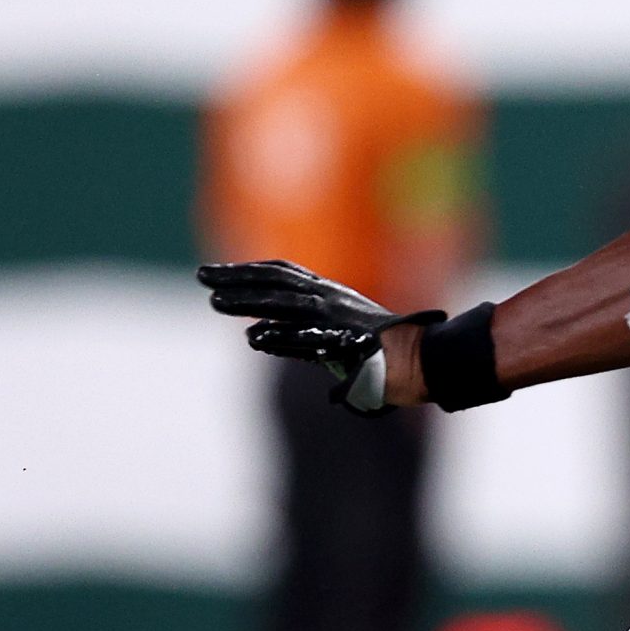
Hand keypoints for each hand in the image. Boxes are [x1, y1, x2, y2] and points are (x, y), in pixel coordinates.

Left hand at [197, 260, 441, 410]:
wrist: (427, 360)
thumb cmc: (391, 350)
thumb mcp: (346, 331)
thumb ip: (309, 333)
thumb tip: (267, 340)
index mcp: (333, 293)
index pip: (285, 272)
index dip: (251, 270)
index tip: (222, 273)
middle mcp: (332, 300)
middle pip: (276, 281)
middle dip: (237, 277)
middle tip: (202, 276)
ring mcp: (337, 320)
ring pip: (285, 305)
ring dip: (249, 302)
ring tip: (214, 302)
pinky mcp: (344, 343)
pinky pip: (306, 339)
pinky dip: (280, 337)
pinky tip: (253, 338)